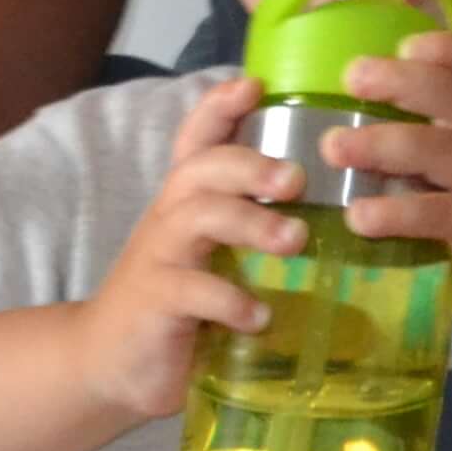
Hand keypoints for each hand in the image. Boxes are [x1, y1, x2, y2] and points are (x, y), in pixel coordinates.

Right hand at [65, 77, 299, 418]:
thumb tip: (342, 223)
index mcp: (187, 202)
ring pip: (198, 217)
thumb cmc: (179, 307)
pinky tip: (260, 316)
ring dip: (250, 221)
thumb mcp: (213, 260)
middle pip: (202, 168)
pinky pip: (191, 290)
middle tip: (297, 177)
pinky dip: (229, 300)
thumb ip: (255, 235)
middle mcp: (170, 218)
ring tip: (294, 239)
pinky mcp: (155, 302)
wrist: (109, 364)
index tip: (255, 85)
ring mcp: (159, 257)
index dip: (219, 108)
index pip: (197, 140)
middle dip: (249, 163)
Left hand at [328, 31, 451, 328]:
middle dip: (402, 82)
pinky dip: (392, 212)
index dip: (451, 48)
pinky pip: (433, 214)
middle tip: (352, 77)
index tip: (405, 44)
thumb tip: (370, 78)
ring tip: (333, 146)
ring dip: (380, 144)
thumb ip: (450, 111)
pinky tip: (358, 214)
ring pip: (437, 151)